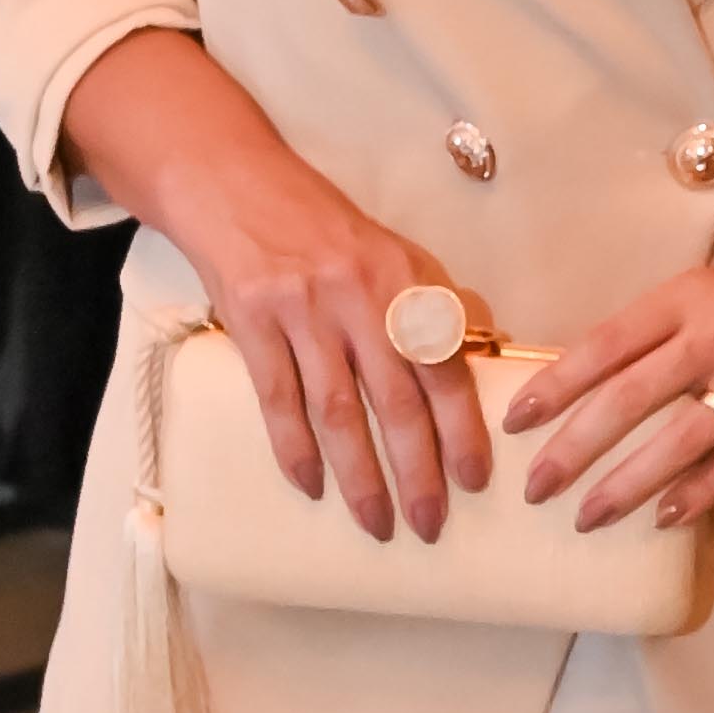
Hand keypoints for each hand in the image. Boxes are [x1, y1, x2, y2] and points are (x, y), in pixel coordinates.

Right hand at [58, 30, 491, 546]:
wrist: (238, 187)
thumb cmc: (326, 232)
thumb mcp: (393, 255)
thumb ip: (430, 312)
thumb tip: (472, 376)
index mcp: (406, 282)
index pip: (445, 368)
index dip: (462, 430)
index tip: (475, 482)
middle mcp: (359, 298)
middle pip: (397, 401)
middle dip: (418, 471)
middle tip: (430, 525)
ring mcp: (303, 311)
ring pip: (339, 411)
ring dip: (360, 475)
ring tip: (376, 523)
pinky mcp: (252, 322)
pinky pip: (279, 399)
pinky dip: (296, 449)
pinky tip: (311, 486)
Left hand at [505, 225, 713, 532]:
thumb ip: (664, 334)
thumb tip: (590, 389)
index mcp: (692, 295)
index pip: (607, 343)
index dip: (558, 384)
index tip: (518, 420)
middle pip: (630, 396)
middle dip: (576, 447)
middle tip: (537, 485)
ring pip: (678, 438)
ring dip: (628, 482)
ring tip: (589, 515)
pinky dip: (699, 492)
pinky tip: (665, 517)